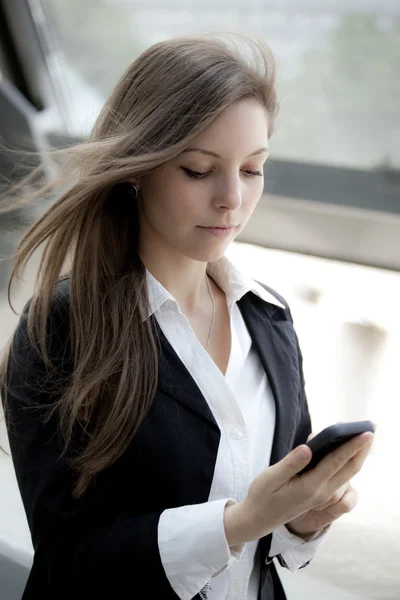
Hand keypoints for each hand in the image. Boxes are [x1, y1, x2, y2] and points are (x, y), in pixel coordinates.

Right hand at [224, 427, 374, 546]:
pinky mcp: (320, 493)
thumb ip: (291, 463)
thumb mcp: (272, 477)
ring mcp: (322, 494)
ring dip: (356, 455)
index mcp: (310, 487)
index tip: (366, 433)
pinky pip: (338, 475)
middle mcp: (321, 492)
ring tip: (362, 436)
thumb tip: (308, 448)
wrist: (259, 519)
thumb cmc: (263, 495)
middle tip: (371, 429)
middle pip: (350, 468)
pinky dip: (346, 460)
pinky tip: (344, 449)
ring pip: (347, 473)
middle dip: (362, 449)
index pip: (336, 462)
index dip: (352, 446)